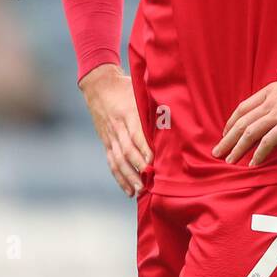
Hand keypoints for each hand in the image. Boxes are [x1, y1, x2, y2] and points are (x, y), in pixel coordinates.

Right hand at [79, 63, 152, 196]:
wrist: (98, 86)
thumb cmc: (126, 88)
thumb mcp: (140, 92)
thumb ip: (155, 105)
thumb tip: (177, 115)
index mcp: (129, 113)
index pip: (137, 135)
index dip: (146, 150)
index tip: (156, 163)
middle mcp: (118, 127)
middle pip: (127, 151)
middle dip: (138, 168)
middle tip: (149, 183)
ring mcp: (110, 136)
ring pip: (118, 160)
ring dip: (129, 177)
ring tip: (139, 190)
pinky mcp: (106, 142)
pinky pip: (111, 162)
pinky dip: (119, 178)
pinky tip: (128, 190)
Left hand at [213, 50, 276, 166]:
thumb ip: (276, 99)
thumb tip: (272, 111)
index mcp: (266, 93)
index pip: (242, 108)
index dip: (231, 122)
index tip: (225, 133)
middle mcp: (267, 103)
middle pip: (241, 123)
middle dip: (227, 139)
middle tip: (216, 152)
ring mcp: (276, 114)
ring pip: (249, 132)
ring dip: (237, 148)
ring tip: (229, 160)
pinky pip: (269, 140)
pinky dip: (259, 153)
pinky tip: (253, 163)